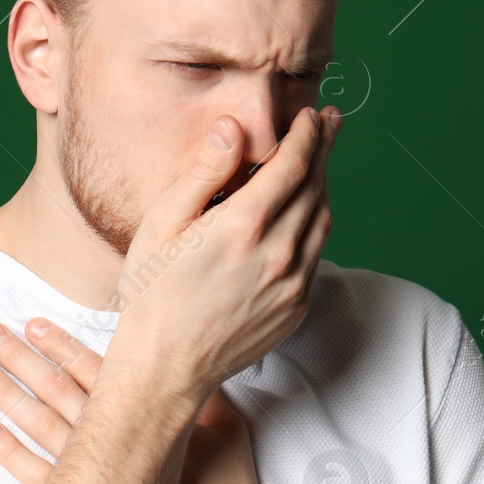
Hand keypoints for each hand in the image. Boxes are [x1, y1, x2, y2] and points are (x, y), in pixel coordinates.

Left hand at [0, 316, 270, 483]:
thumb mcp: (227, 428)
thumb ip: (208, 393)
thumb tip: (202, 363)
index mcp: (149, 414)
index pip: (96, 369)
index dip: (62, 345)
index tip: (32, 323)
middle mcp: (118, 439)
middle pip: (59, 390)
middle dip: (22, 359)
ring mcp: (99, 475)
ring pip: (43, 425)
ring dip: (9, 396)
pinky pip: (39, 477)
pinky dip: (12, 454)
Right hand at [108, 104, 341, 401]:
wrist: (165, 368)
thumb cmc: (153, 293)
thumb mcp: (162, 224)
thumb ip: (202, 173)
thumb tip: (233, 129)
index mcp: (244, 227)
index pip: (294, 165)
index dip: (307, 134)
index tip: (311, 115)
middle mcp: (278, 254)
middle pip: (316, 188)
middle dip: (324, 150)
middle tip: (330, 123)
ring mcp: (292, 285)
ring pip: (323, 222)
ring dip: (324, 186)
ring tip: (320, 163)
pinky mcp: (296, 308)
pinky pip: (316, 256)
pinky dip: (314, 225)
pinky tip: (302, 215)